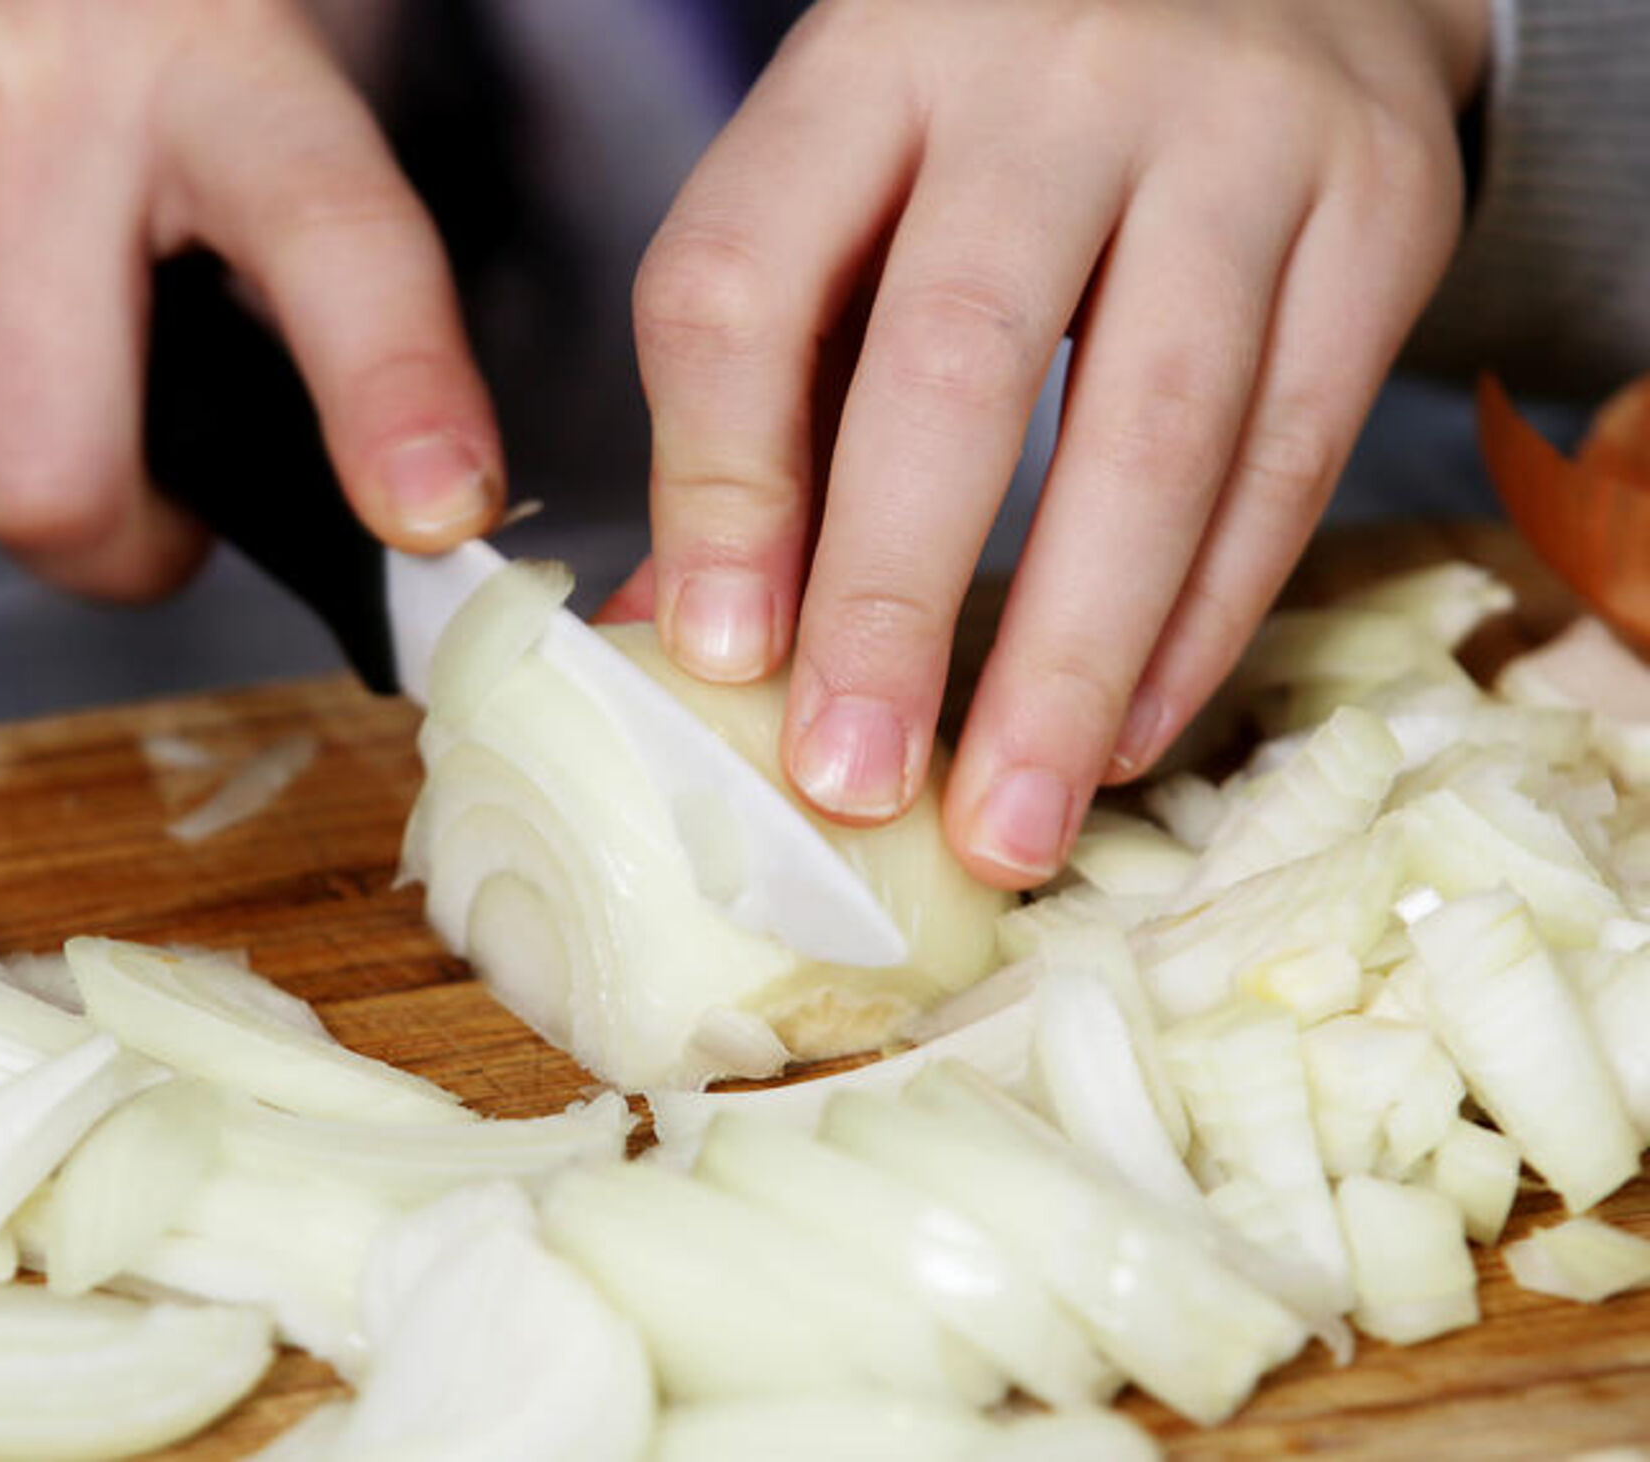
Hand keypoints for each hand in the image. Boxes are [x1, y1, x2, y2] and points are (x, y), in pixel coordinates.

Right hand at [0, 0, 501, 596]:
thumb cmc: (92, 37)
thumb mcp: (248, 99)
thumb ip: (324, 281)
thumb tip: (404, 493)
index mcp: (212, 61)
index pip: (331, 235)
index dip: (391, 390)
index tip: (433, 508)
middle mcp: (17, 88)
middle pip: (51, 478)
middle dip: (117, 541)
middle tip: (152, 495)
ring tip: (19, 337)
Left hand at [634, 0, 1488, 887]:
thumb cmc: (1003, 123)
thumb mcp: (858, 194)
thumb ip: (772, 393)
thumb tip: (683, 641)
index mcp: (868, 61)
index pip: (743, 281)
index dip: (718, 488)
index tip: (719, 660)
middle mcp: (1052, 81)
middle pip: (954, 364)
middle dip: (895, 601)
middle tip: (852, 785)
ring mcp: (1239, 137)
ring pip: (1154, 434)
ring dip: (1069, 658)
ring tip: (1006, 825)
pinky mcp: (1381, 213)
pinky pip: (1290, 455)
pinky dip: (1205, 619)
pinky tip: (1123, 733)